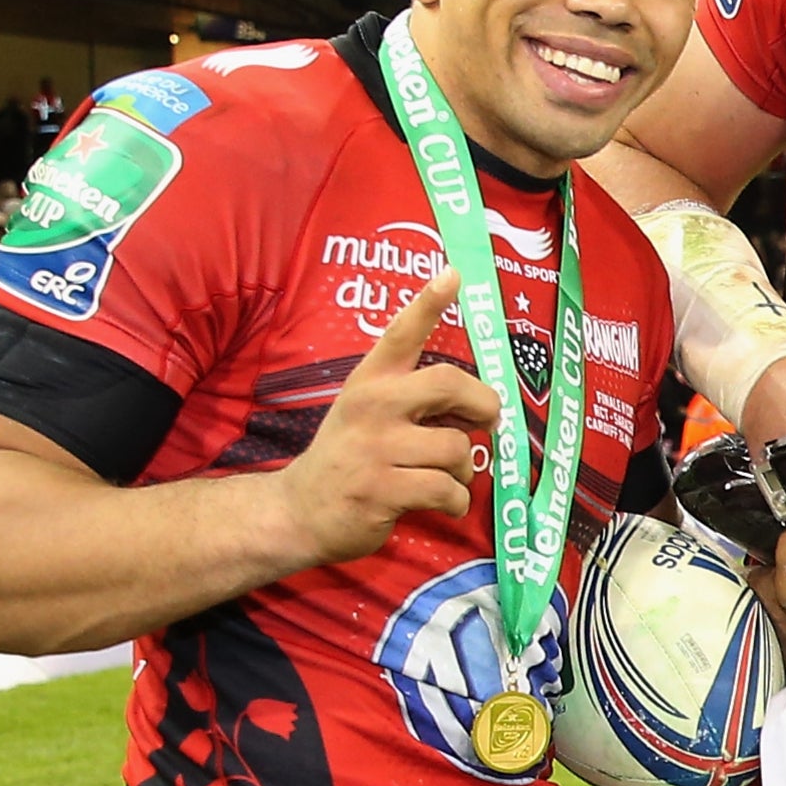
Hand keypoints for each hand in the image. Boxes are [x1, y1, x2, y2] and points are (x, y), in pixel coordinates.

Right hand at [277, 271, 496, 563]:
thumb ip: (414, 400)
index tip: (453, 274)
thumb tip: (480, 405)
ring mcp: (375, 448)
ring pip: (456, 448)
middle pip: (450, 384)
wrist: (299, 511)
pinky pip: (447, 490)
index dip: (429, 303)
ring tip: (442, 475)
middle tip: (486, 420)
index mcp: (369, 381)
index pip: (401, 334)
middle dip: (483, 404)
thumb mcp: (367, 413)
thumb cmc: (350, 458)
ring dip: (463, 468)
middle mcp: (372, 406)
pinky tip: (438, 502)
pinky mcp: (381, 490)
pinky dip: (455, 501)